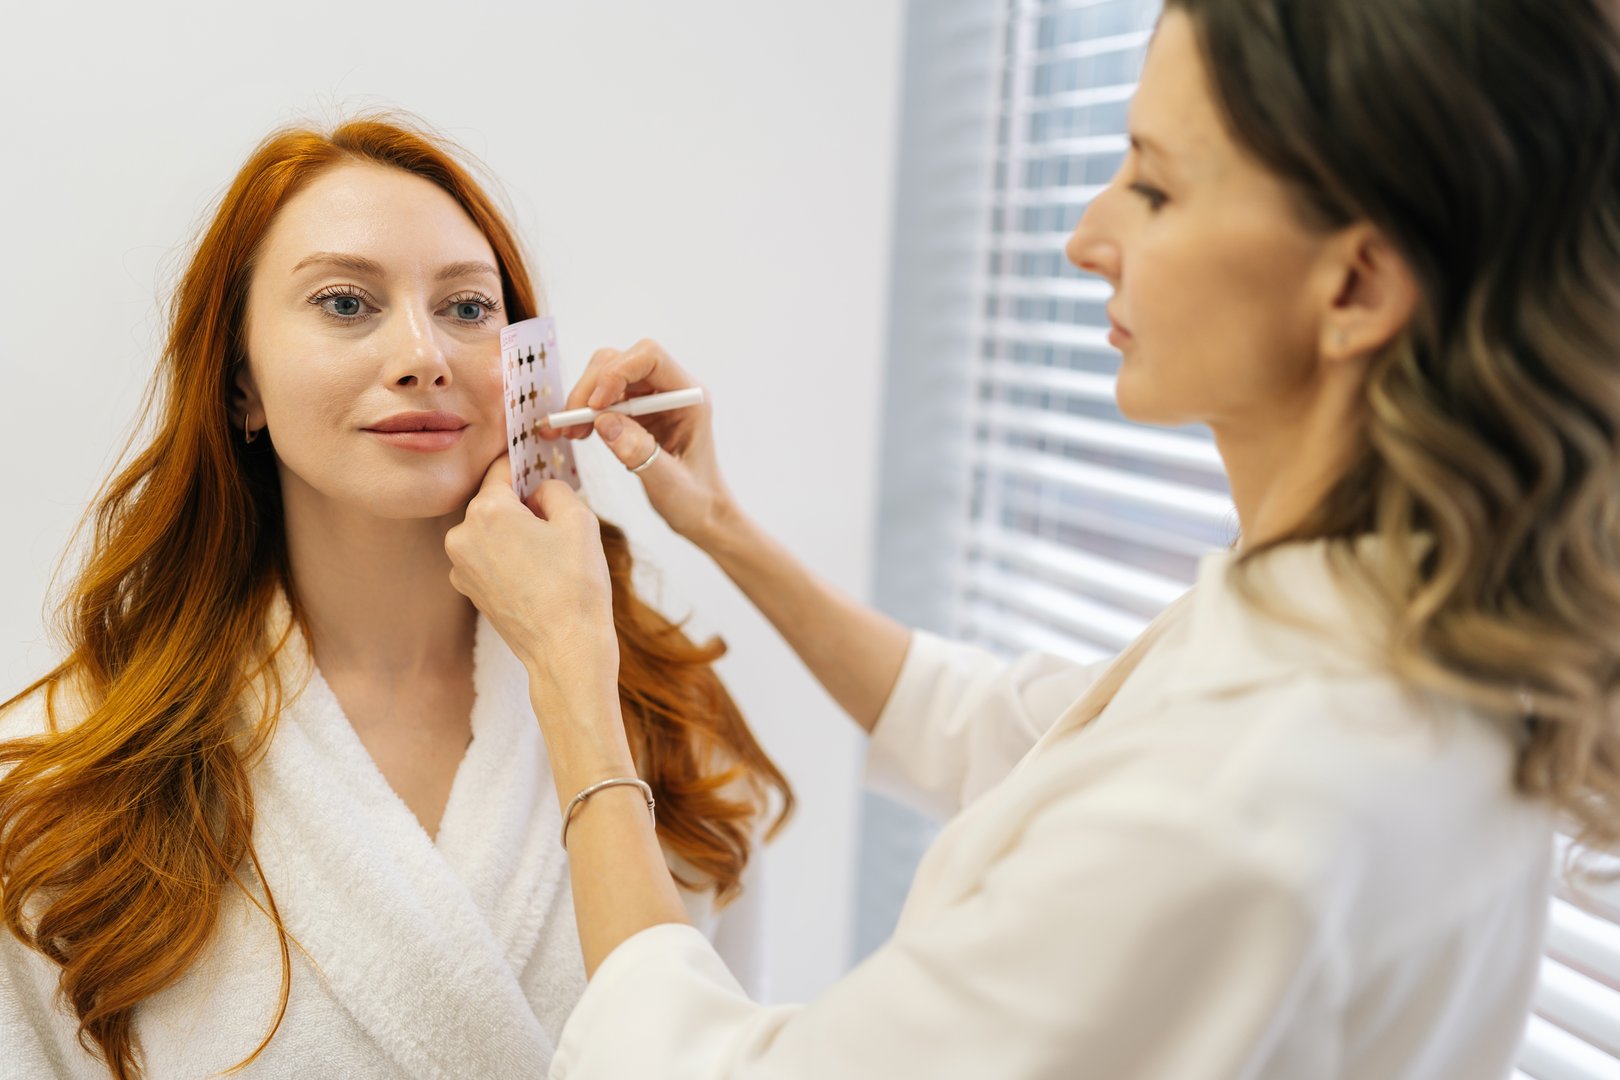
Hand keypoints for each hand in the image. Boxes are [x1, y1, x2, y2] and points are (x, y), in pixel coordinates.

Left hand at [445, 455, 618, 707]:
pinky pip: (487, 556)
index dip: (525, 461)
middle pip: (494, 500)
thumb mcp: (580, 519)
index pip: (502, 467)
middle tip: (555, 518)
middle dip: (522, 503)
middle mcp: (462, 535)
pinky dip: (507, 556)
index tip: (539, 461)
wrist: (565, 650)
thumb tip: (539, 489)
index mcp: (487, 511)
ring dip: (514, 531)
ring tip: (549, 553)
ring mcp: (460, 566)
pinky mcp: (467, 589)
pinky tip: (536, 573)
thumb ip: (554, 487)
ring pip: (490, 529)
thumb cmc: (575, 587)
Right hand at [540, 338, 734, 547]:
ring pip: (605, 376)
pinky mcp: (635, 413)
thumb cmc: (696, 500)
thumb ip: (640, 453)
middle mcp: (669, 390)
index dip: (617, 372)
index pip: (650, 357)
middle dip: (590, 388)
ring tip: (566, 434)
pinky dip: (583, 413)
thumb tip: (604, 422)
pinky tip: (573, 434)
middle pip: (620, 361)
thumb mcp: (670, 484)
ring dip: (581, 401)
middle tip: (569, 425)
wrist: (702, 513)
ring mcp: (650, 399)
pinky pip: (602, 399)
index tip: (595, 407)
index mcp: (689, 397)